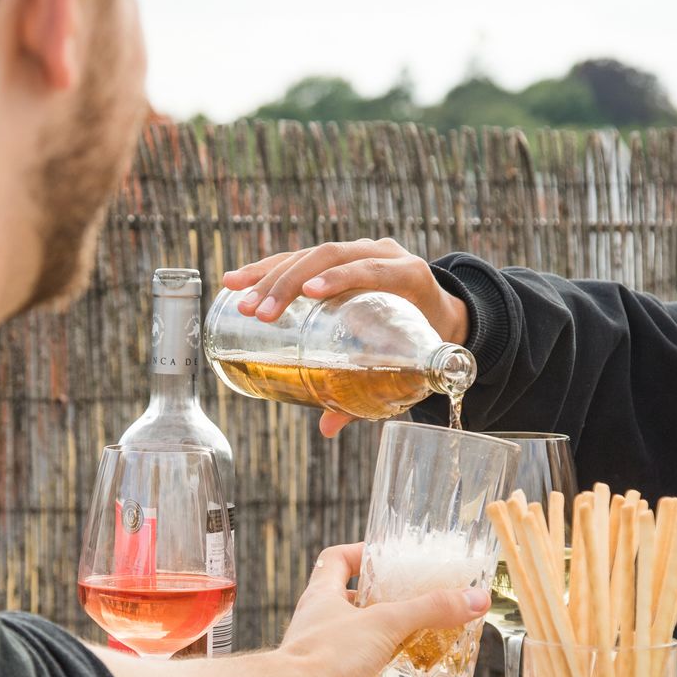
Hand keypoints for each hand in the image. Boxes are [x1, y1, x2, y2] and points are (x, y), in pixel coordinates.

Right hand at [222, 239, 467, 438]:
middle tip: (261, 314)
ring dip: (270, 276)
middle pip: (332, 256)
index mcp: (409, 275)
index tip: (310, 293)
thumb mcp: (408, 363)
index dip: (342, 277)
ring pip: (310, 253)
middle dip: (290, 283)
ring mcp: (359, 249)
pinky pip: (300, 256)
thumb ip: (373, 392)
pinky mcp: (338, 255)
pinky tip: (238, 281)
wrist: (438, 313)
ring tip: (241, 301)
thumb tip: (328, 427)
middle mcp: (383, 253)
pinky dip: (267, 269)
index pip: (372, 268)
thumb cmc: (423, 342)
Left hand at [270, 543, 487, 676]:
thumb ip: (430, 610)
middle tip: (430, 613)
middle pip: (362, 615)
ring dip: (407, 666)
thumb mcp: (384, 622)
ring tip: (441, 662)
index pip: (336, 562)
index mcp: (324, 600)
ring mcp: (332, 672)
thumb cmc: (321, 658)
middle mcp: (326, 633)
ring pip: (374, 664)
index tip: (392, 557)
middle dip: (396, 615)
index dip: (362, 555)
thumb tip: (474, 599)